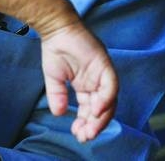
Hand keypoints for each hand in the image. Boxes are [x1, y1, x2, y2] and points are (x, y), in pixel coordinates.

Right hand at [41, 23, 117, 142]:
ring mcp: (103, 73)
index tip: (78, 134)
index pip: (91, 109)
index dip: (86, 123)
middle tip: (85, 137)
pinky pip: (111, 86)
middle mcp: (97, 82)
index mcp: (87, 86)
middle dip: (94, 125)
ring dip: (101, 117)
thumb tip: (59, 114)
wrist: (55, 27)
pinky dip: (106, 99)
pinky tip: (96, 110)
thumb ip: (58, 96)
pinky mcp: (105, 64)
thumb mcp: (54, 78)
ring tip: (90, 129)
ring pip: (109, 101)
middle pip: (102, 109)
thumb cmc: (55, 49)